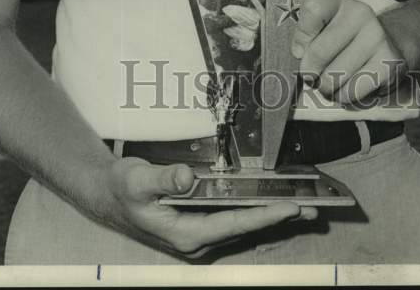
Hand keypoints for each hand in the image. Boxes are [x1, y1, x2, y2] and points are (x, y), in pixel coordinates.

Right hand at [98, 156, 316, 258]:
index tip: (289, 207)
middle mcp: (197, 240)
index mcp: (186, 234)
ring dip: (271, 217)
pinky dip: (255, 212)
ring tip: (302, 207)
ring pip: (243, 226)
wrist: (107, 196)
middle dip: (278, 219)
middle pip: (246, 228)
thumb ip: (164, 179)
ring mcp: (199, 235)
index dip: (264, 215)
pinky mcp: (200, 227)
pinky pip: (235, 221)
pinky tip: (270, 203)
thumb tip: (188, 178)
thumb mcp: (138, 180)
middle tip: (312, 208)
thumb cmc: (122, 188)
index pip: (235, 224)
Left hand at [291, 0, 406, 104]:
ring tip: (332, 80)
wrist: (382, 47)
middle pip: (319, 52)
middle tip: (312, 75)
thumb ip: (303, 34)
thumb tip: (300, 53)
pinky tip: (349, 85)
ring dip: (326, 88)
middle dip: (309, 72)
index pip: (313, 9)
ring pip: (333, 77)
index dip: (301, 35)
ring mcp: (377, 37)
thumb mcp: (318, 27)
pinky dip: (344, 97)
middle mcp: (360, 12)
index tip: (300, 49)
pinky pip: (351, 92)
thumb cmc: (338, 39)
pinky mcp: (389, 63)